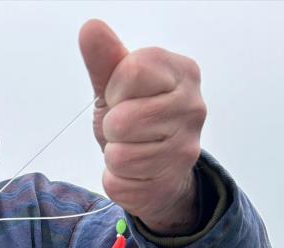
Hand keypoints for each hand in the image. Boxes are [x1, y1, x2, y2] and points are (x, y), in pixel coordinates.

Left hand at [79, 20, 206, 233]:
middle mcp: (193, 108)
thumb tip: (90, 29)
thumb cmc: (137, 121)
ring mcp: (186, 148)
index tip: (123, 97)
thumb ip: (105, 60)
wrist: (158, 172)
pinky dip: (117, 181)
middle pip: (123, 119)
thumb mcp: (116, 87)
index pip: (132, 71)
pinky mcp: (170, 183)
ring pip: (120, 155)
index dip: (115, 89)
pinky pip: (119, 183)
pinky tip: (134, 173)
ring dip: (114, 156)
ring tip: (131, 150)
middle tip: (126, 130)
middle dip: (112, 128)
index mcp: (182, 73)